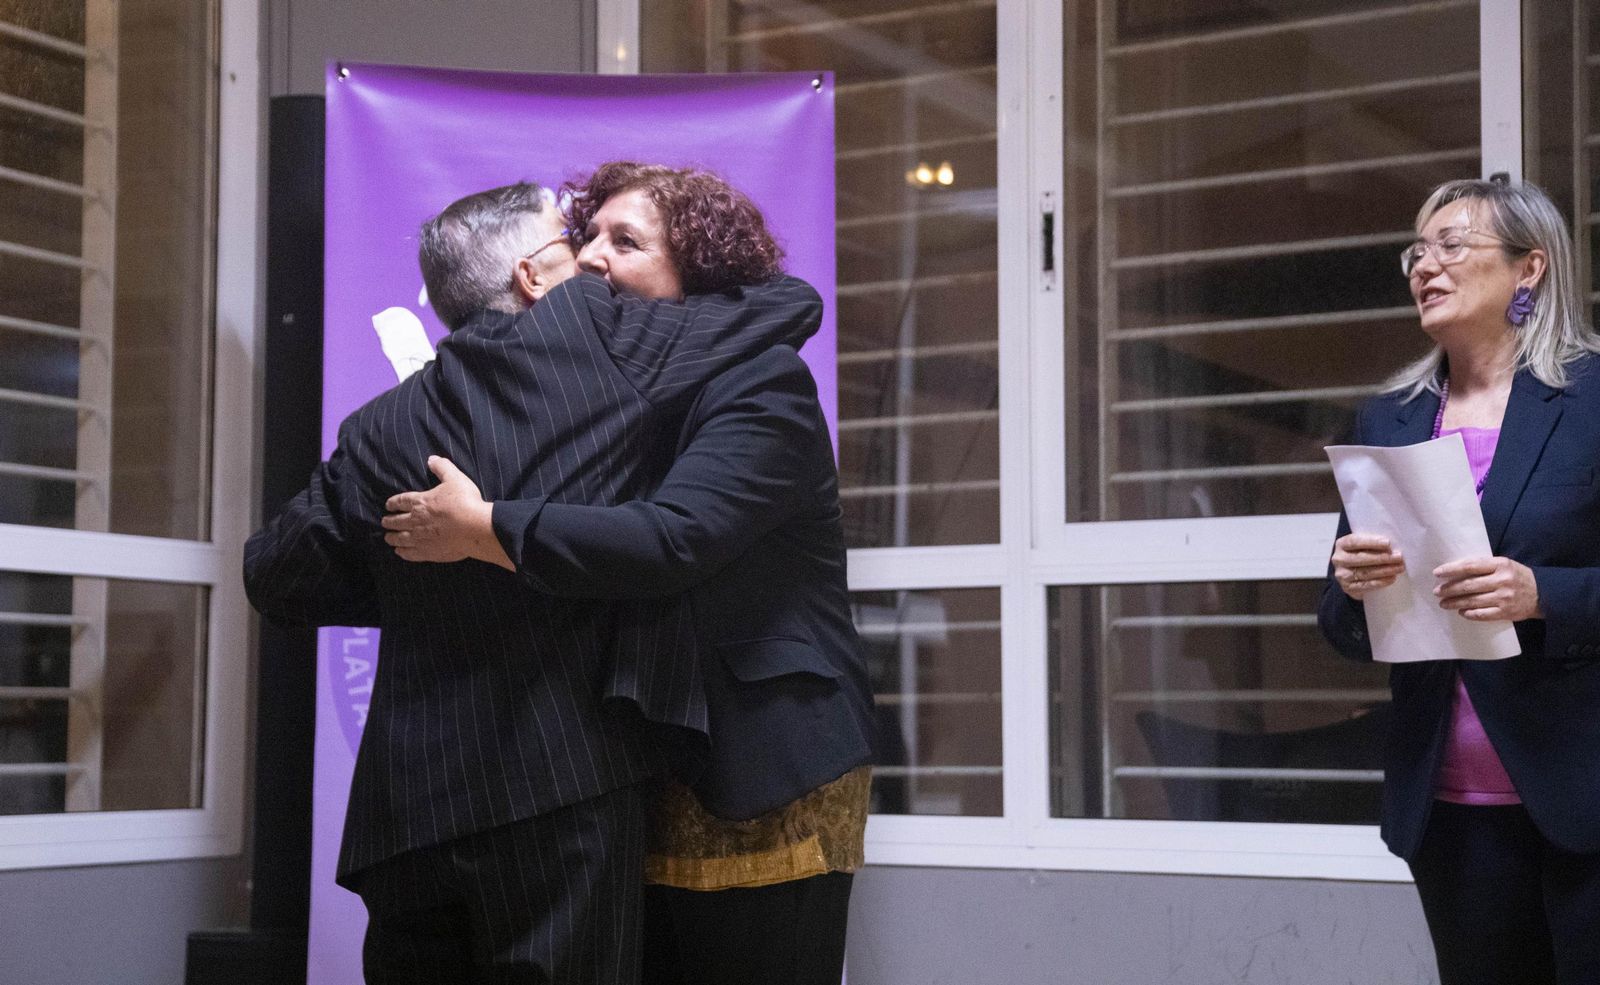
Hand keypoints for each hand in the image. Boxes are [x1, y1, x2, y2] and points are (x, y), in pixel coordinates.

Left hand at [382, 457, 510, 568]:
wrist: (474, 528)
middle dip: (389, 521)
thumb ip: (442, 468)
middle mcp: (415, 520)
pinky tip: (400, 552)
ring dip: (392, 538)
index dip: (392, 503)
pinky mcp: (427, 552)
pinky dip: (402, 552)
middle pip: (396, 521)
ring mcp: (420, 538)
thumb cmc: (466, 501)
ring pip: (399, 538)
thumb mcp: (455, 478)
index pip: (400, 501)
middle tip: (385, 522)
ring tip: (388, 538)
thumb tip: (431, 459)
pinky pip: (409, 553)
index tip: (388, 505)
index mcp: (421, 502)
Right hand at [1331, 533, 1404, 599]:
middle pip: (1361, 558)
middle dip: (1382, 558)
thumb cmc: (1363, 554)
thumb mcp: (1363, 545)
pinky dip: (1380, 582)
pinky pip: (1365, 585)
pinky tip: (1392, 578)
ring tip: (1399, 568)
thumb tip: (1393, 545)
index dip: (1371, 542)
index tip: (1388, 543)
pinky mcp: (1348, 587)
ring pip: (1365, 572)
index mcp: (1341, 544)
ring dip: (1384, 570)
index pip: (1355, 542)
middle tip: (1399, 557)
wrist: (1352, 573)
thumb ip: (1373, 543)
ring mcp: (1342, 574)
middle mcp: (1339, 559)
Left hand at [1433, 556, 1541, 621]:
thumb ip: (1484, 566)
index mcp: (1500, 565)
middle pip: (1468, 585)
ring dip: (1455, 603)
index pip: (1470, 566)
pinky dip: (1469, 614)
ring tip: (1443, 603)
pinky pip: (1482, 614)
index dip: (1451, 569)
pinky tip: (1461, 612)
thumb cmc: (1517, 576)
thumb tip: (1455, 569)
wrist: (1543, 594)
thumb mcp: (1504, 565)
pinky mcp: (1506, 612)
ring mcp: (1504, 598)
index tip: (1437, 573)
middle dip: (1449, 589)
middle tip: (1437, 592)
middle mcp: (1502, 581)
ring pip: (1472, 601)